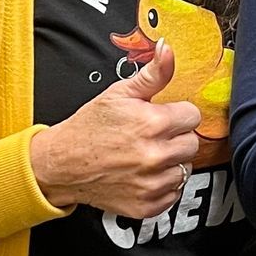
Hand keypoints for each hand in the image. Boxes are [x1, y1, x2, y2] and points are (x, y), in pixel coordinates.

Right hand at [27, 43, 201, 217]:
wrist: (63, 164)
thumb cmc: (90, 128)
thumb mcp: (119, 93)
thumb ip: (153, 74)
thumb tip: (168, 50)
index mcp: (152, 124)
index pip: (193, 116)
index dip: (177, 114)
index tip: (162, 117)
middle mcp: (155, 156)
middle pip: (192, 143)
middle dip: (175, 138)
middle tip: (153, 136)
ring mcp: (151, 184)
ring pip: (185, 169)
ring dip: (170, 163)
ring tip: (146, 155)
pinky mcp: (147, 205)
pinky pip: (174, 194)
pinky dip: (162, 186)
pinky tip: (143, 174)